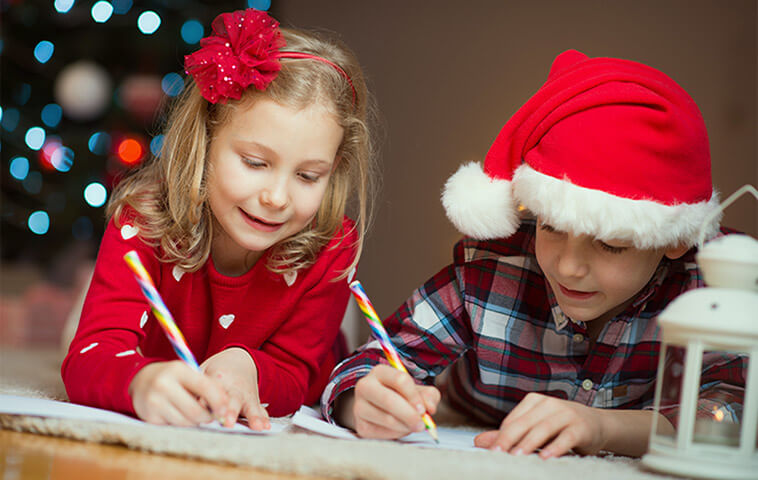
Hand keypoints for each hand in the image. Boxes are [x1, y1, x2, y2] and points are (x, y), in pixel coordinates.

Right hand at [129, 360, 228, 425]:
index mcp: (178, 370)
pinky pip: (173, 426)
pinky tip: (179, 415)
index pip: (204, 387)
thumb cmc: (172, 377)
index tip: (225, 410)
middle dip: (207, 417)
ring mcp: (154, 401)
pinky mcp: (149, 416)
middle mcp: (163, 384)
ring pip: (185, 422)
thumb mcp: (188, 373)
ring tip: (194, 414)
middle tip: (211, 416)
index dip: (218, 401)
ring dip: (195, 421)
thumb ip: (207, 385)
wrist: (141, 380)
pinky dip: (181, 423)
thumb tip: (225, 404)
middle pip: (195, 411)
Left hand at [200, 347, 269, 429]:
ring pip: (249, 406)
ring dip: (252, 417)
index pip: (211, 390)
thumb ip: (194, 386)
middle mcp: (234, 387)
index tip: (201, 408)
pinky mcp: (254, 401)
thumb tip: (183, 403)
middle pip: (232, 400)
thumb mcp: (202, 371)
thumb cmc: (215, 371)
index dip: (206, 400)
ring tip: (256, 426)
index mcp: (218, 377)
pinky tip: (266, 426)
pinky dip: (263, 418)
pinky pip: (259, 410)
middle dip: (230, 411)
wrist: (239, 360)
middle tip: (227, 422)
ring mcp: (246, 395)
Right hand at [346, 364, 439, 438]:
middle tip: (422, 425)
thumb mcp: (419, 391)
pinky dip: (396, 434)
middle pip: (388, 399)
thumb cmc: (403, 397)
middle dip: (409, 414)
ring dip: (405, 426)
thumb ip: (429, 396)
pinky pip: (382, 433)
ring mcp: (359, 406)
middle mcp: (365, 386)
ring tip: (413, 426)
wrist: (382, 410)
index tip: (423, 410)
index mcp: (380, 372)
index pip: (399, 380)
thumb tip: (429, 408)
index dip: (414, 396)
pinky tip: (400, 429)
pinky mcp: (360, 425)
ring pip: (386, 419)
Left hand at [474, 393, 606, 457]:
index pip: (513, 420)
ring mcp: (566, 414)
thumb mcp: (534, 428)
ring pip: (543, 429)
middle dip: (510, 439)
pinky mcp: (580, 427)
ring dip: (529, 444)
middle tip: (499, 454)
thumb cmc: (560, 427)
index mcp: (534, 401)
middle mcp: (549, 404)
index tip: (492, 451)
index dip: (501, 436)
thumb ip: (508, 435)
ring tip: (517, 457)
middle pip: (525, 423)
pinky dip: (555, 448)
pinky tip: (546, 458)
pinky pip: (566, 438)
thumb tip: (478, 442)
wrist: (596, 424)